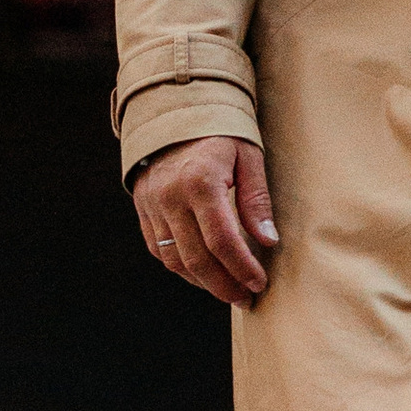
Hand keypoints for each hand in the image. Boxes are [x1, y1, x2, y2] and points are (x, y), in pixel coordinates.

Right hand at [131, 136, 278, 307]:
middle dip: (223, 285)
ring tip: (227, 290)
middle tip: (245, 298)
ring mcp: (152, 205)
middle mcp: (171, 197)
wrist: (175, 112)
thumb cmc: (220, 132)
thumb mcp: (248, 156)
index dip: (242, 268)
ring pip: (175, 260)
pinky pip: (159, 250)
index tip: (259, 284)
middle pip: (196, 258)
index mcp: (200, 182)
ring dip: (202, 282)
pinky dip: (181, 268)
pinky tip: (203, 274)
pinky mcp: (143, 210)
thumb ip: (257, 200)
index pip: (222, 241)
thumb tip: (268, 242)